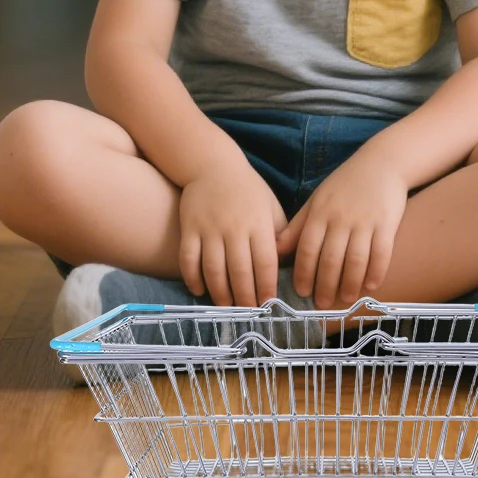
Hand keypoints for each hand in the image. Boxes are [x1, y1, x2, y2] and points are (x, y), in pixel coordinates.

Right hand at [178, 153, 286, 307]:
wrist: (212, 164)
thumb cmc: (247, 189)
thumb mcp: (270, 205)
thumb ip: (279, 233)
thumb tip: (289, 264)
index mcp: (258, 223)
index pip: (265, 262)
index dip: (266, 287)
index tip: (268, 304)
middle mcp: (234, 227)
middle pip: (239, 271)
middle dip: (245, 298)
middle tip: (248, 312)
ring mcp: (209, 229)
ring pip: (214, 270)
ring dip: (220, 294)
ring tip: (227, 307)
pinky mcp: (189, 229)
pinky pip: (189, 260)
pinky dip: (193, 279)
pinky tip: (199, 291)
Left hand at [277, 150, 407, 309]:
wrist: (382, 163)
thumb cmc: (345, 184)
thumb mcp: (316, 200)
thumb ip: (298, 226)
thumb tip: (276, 250)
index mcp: (320, 213)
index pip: (308, 248)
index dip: (304, 273)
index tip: (302, 292)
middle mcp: (340, 218)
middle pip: (330, 259)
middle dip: (325, 285)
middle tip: (322, 304)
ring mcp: (365, 221)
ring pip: (355, 260)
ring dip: (350, 284)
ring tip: (346, 299)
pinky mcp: (386, 223)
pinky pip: (381, 253)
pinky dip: (376, 272)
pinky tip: (371, 285)